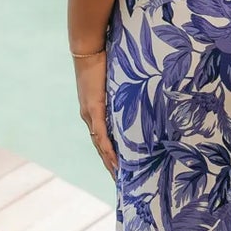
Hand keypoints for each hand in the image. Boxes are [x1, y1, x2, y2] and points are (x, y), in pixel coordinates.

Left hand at [74, 49, 117, 176]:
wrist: (88, 47)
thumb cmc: (103, 60)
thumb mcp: (116, 82)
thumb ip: (124, 93)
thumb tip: (141, 96)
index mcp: (94, 111)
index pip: (102, 139)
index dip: (109, 155)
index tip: (119, 170)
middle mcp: (89, 116)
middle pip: (100, 147)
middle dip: (111, 165)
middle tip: (121, 183)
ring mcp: (90, 113)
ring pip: (100, 145)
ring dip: (109, 162)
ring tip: (120, 177)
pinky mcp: (93, 107)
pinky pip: (101, 133)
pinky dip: (107, 148)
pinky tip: (114, 160)